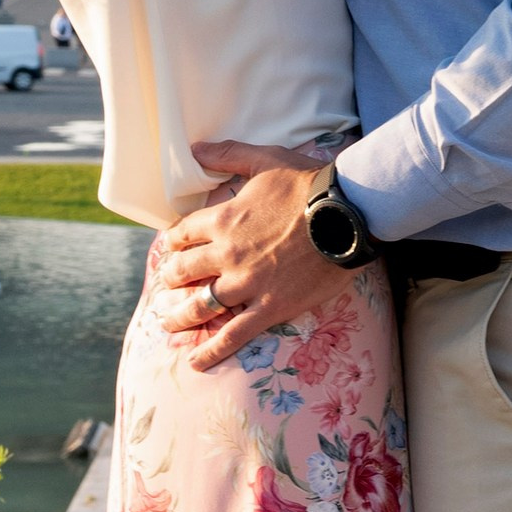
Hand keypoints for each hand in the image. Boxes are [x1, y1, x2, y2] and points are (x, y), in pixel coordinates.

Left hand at [155, 165, 347, 367]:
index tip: (169, 249)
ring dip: (179, 317)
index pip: (183, 234)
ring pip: (200, 305)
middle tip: (164, 286)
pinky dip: (212, 350)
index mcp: (223, 219)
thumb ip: (228, 154)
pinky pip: (233, 334)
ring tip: (167, 324)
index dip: (172, 242)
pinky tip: (195, 362)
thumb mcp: (266, 159)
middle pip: (184, 272)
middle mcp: (227, 254)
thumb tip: (196, 149)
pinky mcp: (270, 308)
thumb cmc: (309, 183)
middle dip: (170, 279)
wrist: (347, 214)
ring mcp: (247, 284)